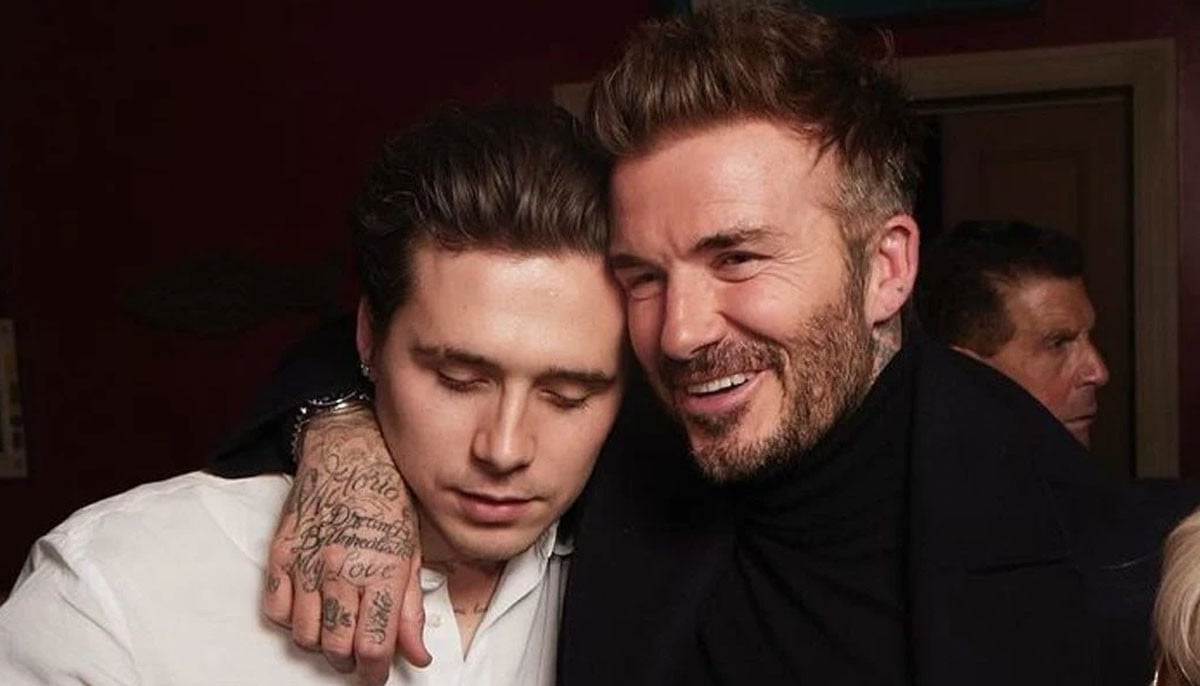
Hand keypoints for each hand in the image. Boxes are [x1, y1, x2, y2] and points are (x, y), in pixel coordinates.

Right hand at [263, 405, 430, 684]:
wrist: (348, 452)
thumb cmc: (387, 497)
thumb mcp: (411, 551)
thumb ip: (412, 609)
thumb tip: (418, 656)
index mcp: (381, 569)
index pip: (375, 645)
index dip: (376, 671)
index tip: (377, 674)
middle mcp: (341, 569)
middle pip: (337, 647)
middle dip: (350, 661)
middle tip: (359, 654)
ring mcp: (305, 562)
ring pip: (305, 635)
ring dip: (322, 643)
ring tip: (338, 629)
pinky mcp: (280, 554)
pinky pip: (275, 611)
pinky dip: (291, 620)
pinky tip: (311, 607)